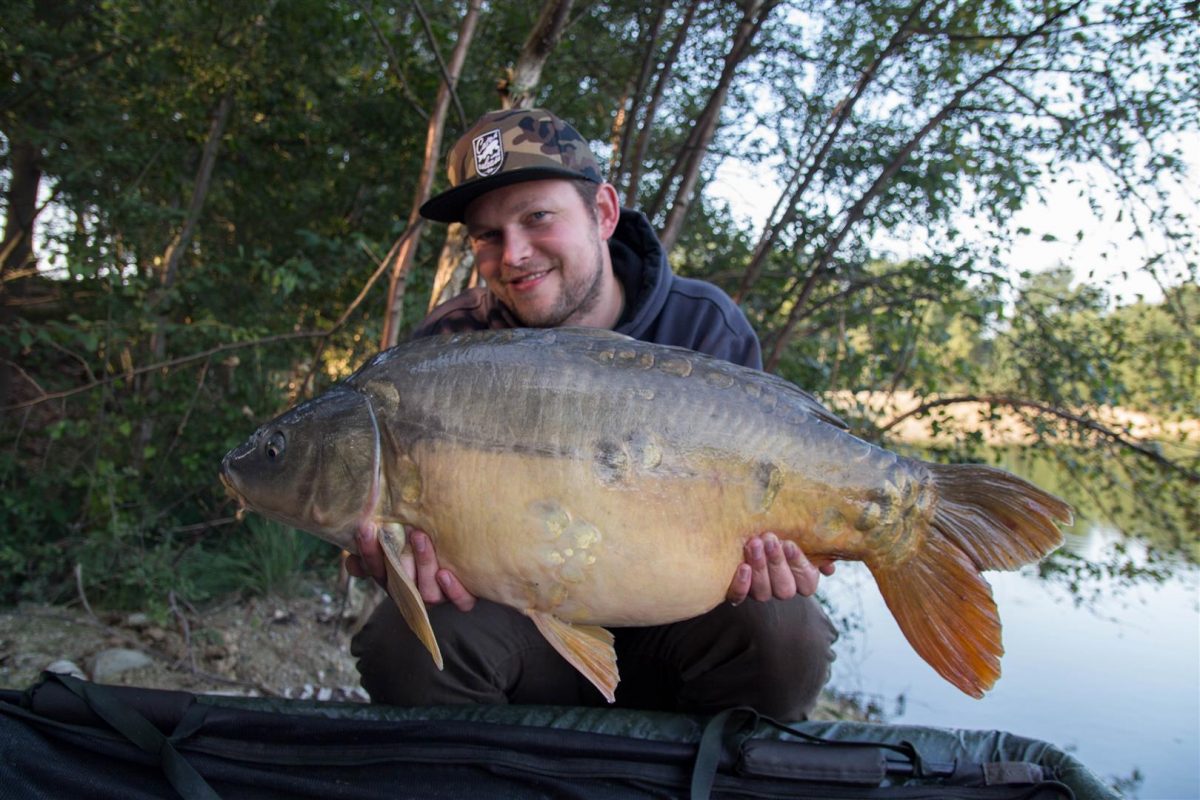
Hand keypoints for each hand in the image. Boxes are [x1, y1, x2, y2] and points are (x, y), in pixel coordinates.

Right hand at [344, 526, 475, 611]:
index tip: (366, 528)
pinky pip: (461, 603)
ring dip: (424, 566)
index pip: (376, 570)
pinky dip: (453, 591)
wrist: (464, 542)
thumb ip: (375, 546)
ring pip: (429, 594)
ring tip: (422, 538)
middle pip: (401, 585)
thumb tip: (352, 562)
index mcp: (394, 578)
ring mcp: (439, 595)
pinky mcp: (463, 596)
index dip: (369, 553)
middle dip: (399, 559)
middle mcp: (415, 591)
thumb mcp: (399, 536)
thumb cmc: (421, 538)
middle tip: (406, 530)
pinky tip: (445, 573)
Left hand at [726, 533, 834, 604]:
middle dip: (777, 563)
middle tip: (769, 539)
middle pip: (785, 589)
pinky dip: (741, 585)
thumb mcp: (798, 530)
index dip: (799, 566)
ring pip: (763, 592)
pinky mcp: (738, 591)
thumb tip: (829, 567)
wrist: (748, 528)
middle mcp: (781, 588)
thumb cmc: (778, 527)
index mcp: (801, 578)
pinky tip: (742, 567)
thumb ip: (816, 545)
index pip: (807, 583)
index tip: (790, 544)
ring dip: (760, 568)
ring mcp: (760, 591)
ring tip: (754, 544)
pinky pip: (738, 596)